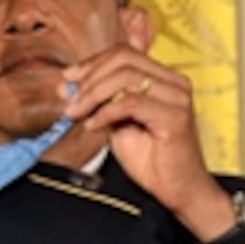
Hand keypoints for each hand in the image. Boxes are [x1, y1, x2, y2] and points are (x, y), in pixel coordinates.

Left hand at [60, 46, 234, 240]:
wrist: (177, 189)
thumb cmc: (151, 159)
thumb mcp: (116, 123)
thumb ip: (98, 102)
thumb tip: (67, 87)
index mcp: (162, 78)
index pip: (122, 53)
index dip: (92, 63)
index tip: (69, 78)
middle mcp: (173, 82)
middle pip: (123, 58)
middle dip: (89, 77)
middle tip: (71, 100)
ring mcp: (176, 97)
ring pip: (126, 76)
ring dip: (94, 94)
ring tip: (79, 113)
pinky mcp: (175, 117)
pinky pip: (131, 102)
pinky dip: (106, 112)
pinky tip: (94, 125)